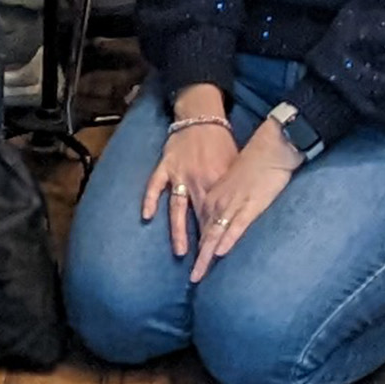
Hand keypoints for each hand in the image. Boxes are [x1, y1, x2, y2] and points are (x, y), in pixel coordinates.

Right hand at [141, 91, 242, 260]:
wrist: (203, 115)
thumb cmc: (222, 142)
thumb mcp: (234, 165)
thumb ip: (232, 189)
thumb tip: (238, 214)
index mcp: (218, 183)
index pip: (219, 217)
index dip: (219, 239)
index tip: (219, 259)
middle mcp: (199, 181)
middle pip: (200, 218)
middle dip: (202, 244)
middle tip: (202, 268)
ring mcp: (180, 174)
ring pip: (178, 207)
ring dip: (179, 230)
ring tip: (181, 252)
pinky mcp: (166, 165)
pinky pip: (155, 185)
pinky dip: (150, 199)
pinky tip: (146, 216)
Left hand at [188, 116, 306, 279]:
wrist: (270, 146)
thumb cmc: (255, 162)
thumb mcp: (233, 182)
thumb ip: (227, 199)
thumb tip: (228, 216)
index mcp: (213, 195)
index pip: (202, 226)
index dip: (199, 246)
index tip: (195, 263)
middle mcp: (217, 201)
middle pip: (205, 235)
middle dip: (199, 258)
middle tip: (193, 278)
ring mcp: (232, 204)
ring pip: (215, 234)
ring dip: (206, 256)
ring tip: (198, 276)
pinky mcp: (249, 205)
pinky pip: (236, 226)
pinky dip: (227, 239)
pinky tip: (220, 253)